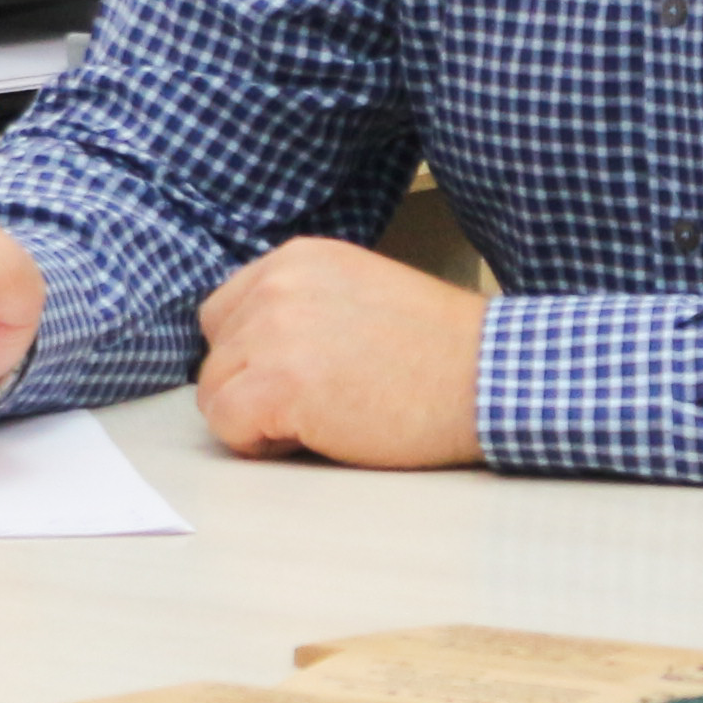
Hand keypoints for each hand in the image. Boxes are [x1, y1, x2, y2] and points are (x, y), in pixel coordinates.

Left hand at [195, 238, 487, 470]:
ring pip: (214, 392)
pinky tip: (314, 435)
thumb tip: (252, 345)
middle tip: (315, 402)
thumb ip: (302, 304)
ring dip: (255, 416)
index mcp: (297, 258)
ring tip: (320, 417)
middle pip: (216, 353)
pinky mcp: (279, 383)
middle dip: (251, 386)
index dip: (251, 354)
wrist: (487, 377)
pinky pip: (226, 425)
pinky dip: (259, 443)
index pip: (225, 312)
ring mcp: (273, 332)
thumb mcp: (358, 292)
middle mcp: (277, 285)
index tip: (295, 375)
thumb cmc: (438, 350)